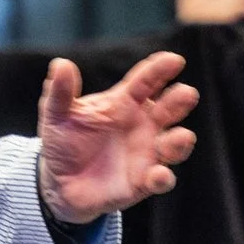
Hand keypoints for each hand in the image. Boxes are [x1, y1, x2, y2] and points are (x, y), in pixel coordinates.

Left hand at [36, 53, 199, 223]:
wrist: (58, 183)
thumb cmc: (63, 142)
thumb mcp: (57, 116)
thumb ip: (61, 92)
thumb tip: (60, 64)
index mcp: (125, 103)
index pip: (147, 81)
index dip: (161, 70)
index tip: (174, 60)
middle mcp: (143, 125)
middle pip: (169, 109)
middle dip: (180, 100)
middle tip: (187, 94)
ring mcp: (146, 153)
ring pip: (174, 145)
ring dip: (179, 141)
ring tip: (181, 136)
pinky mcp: (143, 182)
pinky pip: (160, 180)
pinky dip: (163, 178)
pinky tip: (158, 175)